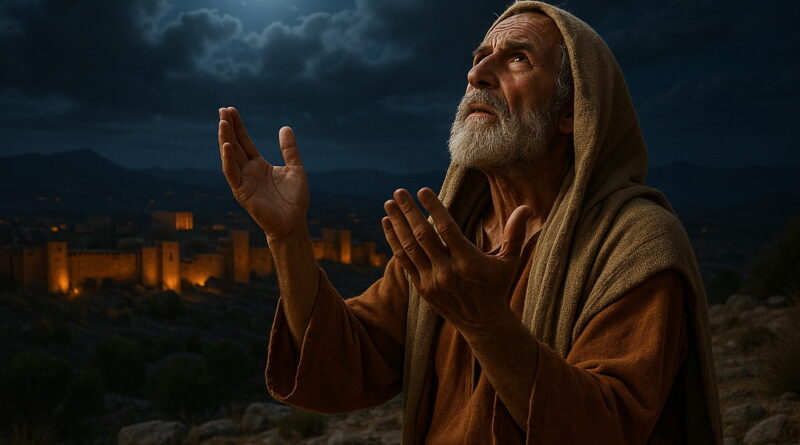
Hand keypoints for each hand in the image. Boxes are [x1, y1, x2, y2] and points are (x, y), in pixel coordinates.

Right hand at [217, 107, 308, 240]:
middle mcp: (248, 172)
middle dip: (228, 128)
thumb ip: (289, 149)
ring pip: (230, 157)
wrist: (294, 222)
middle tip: (222, 110)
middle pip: (235, 146)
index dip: (238, 126)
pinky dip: (228, 160)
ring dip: (225, 140)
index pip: (244, 141)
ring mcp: (243, 182)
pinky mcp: (242, 193)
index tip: (230, 110)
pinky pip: (232, 174)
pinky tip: (226, 146)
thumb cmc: (294, 199)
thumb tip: (285, 127)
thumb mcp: (295, 168)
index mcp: (259, 165)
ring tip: (222, 123)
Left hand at [381, 187, 531, 332]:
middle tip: (399, 191)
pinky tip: (388, 225)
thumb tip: (526, 207)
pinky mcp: (422, 288)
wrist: (482, 323)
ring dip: (397, 224)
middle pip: (423, 236)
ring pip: (409, 248)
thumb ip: (515, 234)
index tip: (423, 190)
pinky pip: (404, 262)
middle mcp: (447, 272)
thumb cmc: (497, 287)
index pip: (447, 229)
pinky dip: (394, 242)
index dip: (433, 208)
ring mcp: (432, 281)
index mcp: (468, 262)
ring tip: (389, 204)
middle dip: (409, 212)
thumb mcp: (509, 261)